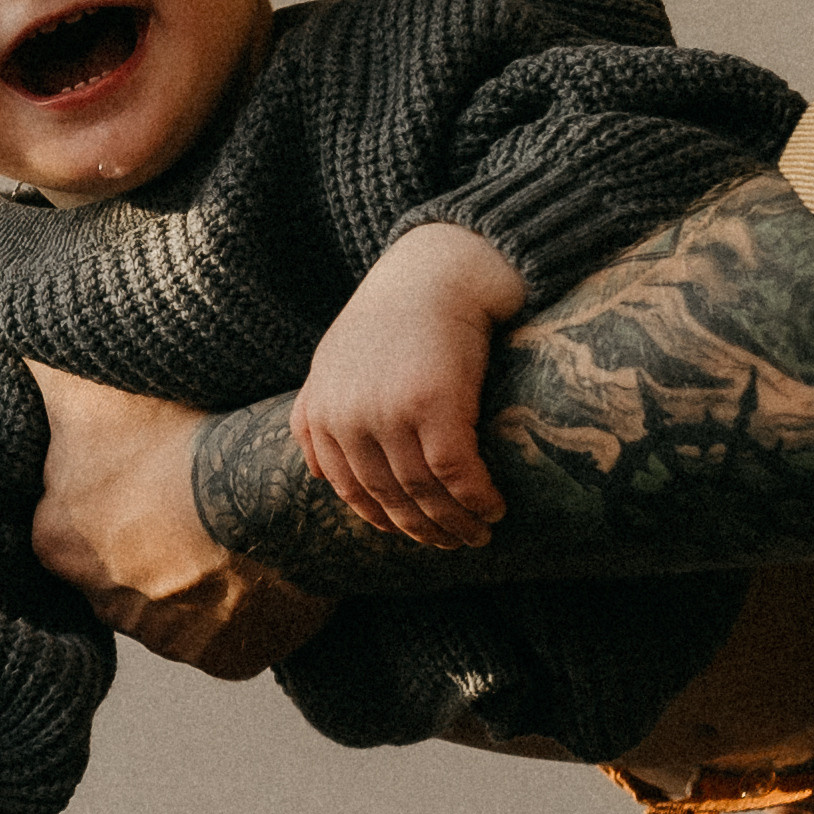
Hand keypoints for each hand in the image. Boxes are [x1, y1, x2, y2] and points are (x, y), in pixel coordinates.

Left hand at [27, 361, 333, 677]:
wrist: (268, 488)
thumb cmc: (174, 432)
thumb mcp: (92, 388)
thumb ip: (45, 369)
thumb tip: (12, 332)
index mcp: (58, 542)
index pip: (70, 524)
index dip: (109, 493)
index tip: (145, 469)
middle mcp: (103, 602)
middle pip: (123, 569)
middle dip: (150, 541)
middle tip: (189, 494)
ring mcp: (168, 637)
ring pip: (177, 605)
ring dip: (199, 574)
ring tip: (233, 524)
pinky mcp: (226, 658)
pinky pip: (232, 634)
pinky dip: (247, 607)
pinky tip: (262, 561)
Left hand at [290, 223, 524, 548]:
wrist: (436, 270)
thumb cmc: (394, 316)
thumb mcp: (336, 360)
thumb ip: (319, 412)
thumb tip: (318, 474)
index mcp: (322, 410)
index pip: (349, 487)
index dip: (384, 519)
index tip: (412, 532)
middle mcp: (348, 415)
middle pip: (387, 495)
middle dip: (423, 530)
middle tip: (452, 544)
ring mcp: (389, 412)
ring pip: (422, 491)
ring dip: (455, 522)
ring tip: (479, 534)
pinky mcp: (435, 405)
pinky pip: (456, 474)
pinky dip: (477, 499)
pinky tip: (495, 507)